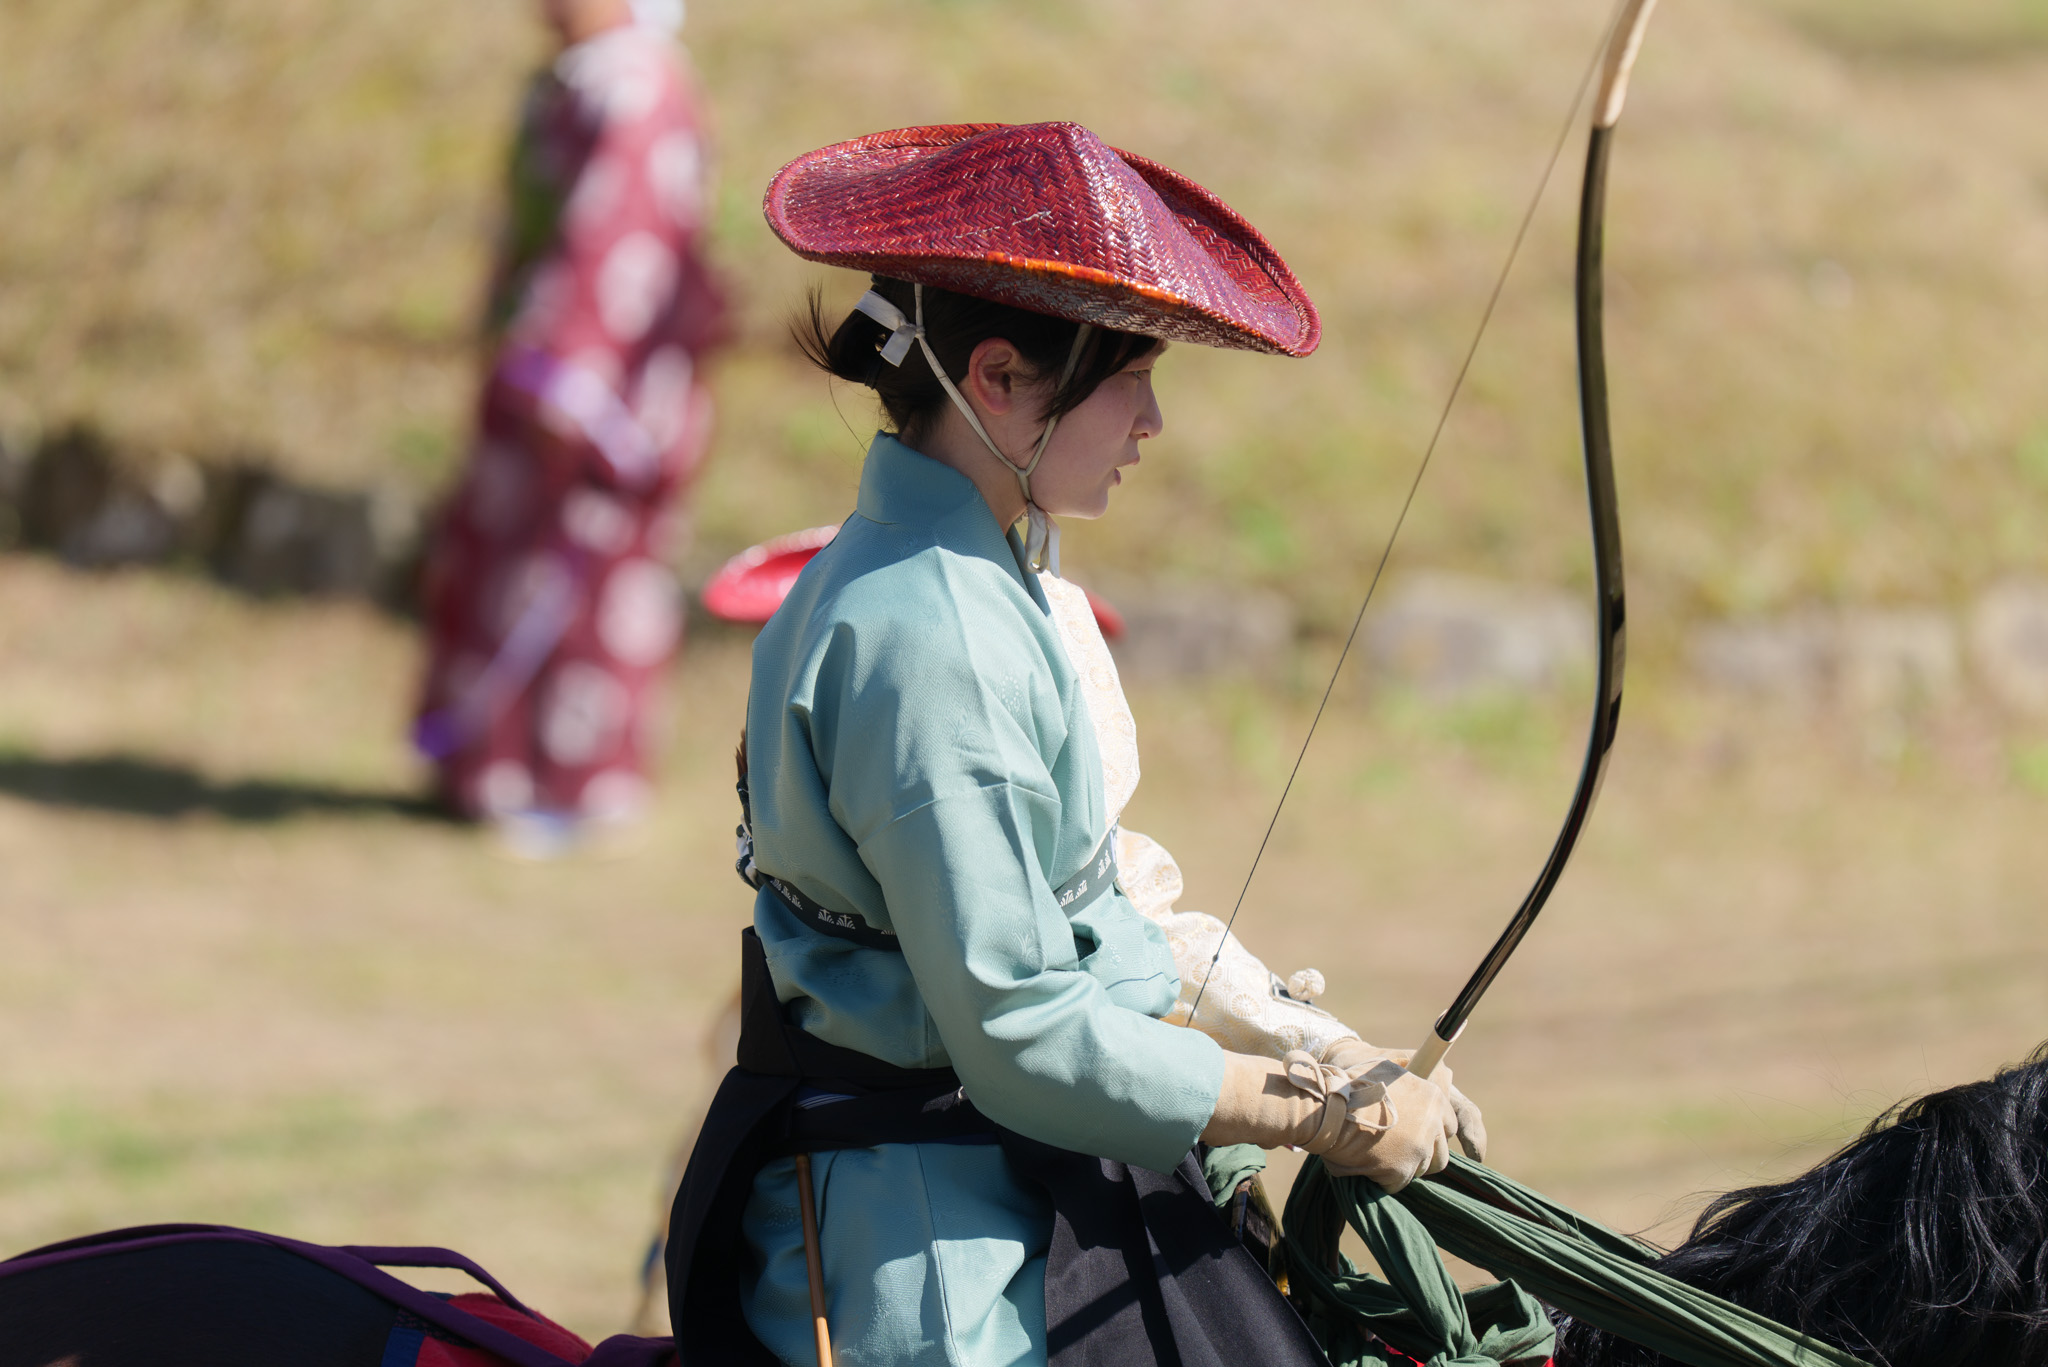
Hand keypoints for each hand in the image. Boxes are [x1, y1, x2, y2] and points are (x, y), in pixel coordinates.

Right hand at [1317, 1056, 1453, 1191]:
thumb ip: (1410, 1081)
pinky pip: (1398, 1183)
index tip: (1417, 1133)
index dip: (1433, 1132)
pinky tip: (1368, 1165)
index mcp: (1434, 1098)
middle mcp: (1432, 1125)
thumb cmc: (1353, 1085)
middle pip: (1441, 1152)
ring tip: (1382, 1156)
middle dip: (1423, 1153)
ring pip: (1422, 1169)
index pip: (1449, 1126)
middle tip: (1400, 1149)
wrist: (1331, 1107)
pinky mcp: (1401, 1170)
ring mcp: (1419, 1149)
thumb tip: (1418, 1076)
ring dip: (1405, 1166)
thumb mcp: (1388, 1069)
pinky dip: (1385, 1179)